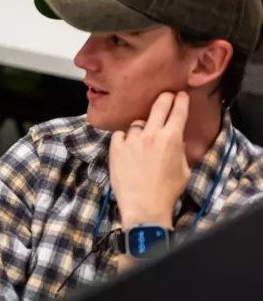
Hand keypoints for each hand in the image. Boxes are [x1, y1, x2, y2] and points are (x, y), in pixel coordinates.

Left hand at [108, 91, 190, 229]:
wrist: (144, 205)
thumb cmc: (167, 191)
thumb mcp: (184, 170)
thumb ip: (181, 151)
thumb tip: (179, 142)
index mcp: (172, 138)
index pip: (178, 111)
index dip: (181, 100)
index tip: (181, 95)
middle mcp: (151, 135)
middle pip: (158, 106)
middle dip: (164, 98)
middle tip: (166, 96)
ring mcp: (131, 140)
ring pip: (137, 123)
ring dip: (142, 127)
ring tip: (143, 139)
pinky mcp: (116, 148)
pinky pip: (120, 134)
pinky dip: (124, 138)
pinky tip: (128, 147)